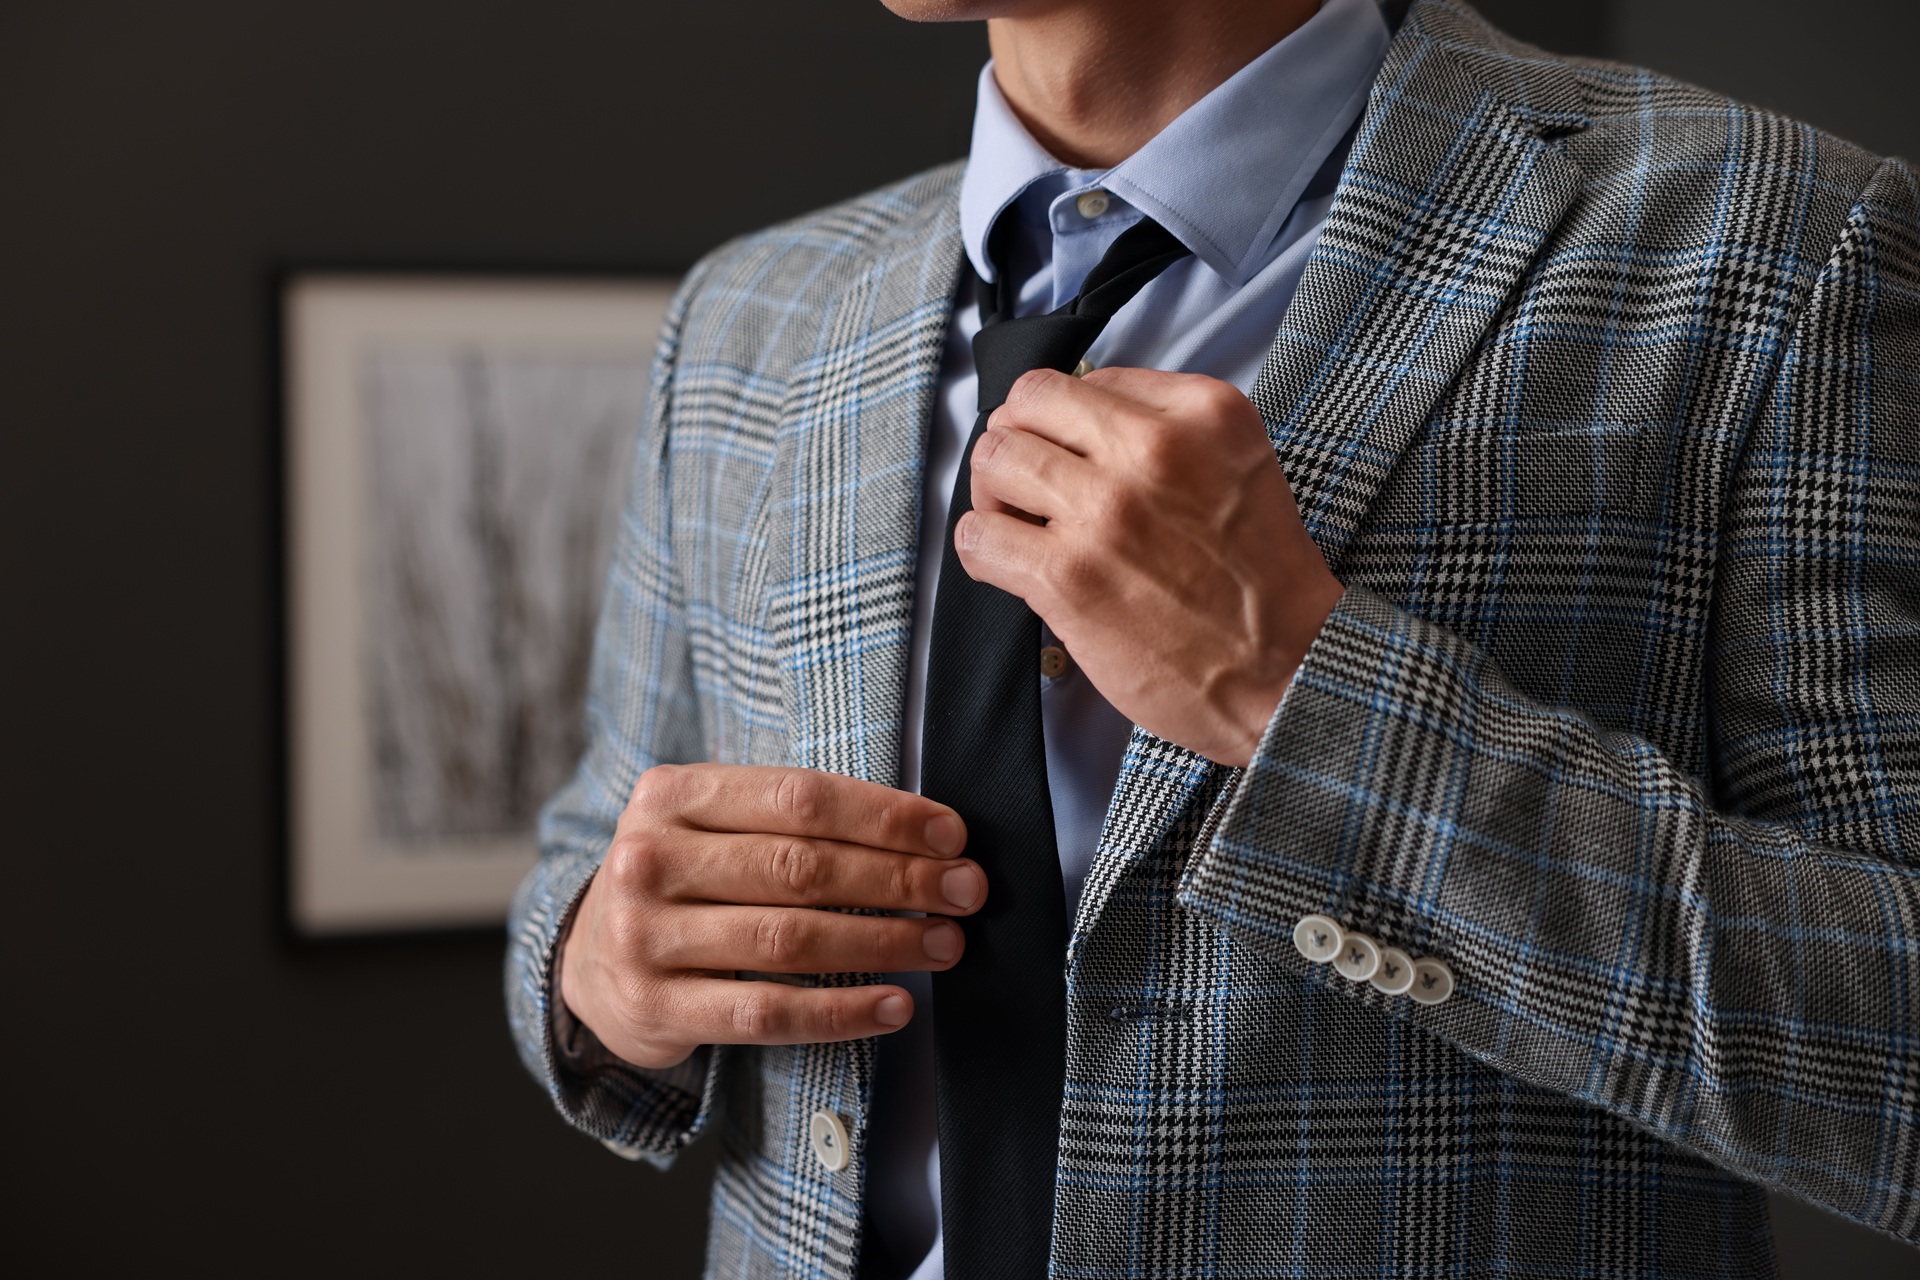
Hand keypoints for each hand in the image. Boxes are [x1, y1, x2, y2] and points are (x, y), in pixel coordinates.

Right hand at [559, 764, 983, 1069]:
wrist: (589, 960)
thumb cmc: (683, 880)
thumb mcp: (710, 825)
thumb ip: (790, 818)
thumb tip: (924, 834)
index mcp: (673, 794)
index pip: (798, 798)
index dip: (883, 815)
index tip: (950, 834)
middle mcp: (650, 859)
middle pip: (800, 867)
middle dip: (899, 879)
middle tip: (966, 890)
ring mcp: (645, 937)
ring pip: (789, 940)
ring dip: (883, 943)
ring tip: (945, 944)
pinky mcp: (656, 1007)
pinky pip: (766, 1014)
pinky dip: (840, 1013)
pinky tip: (894, 1006)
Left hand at [957, 366, 1343, 766]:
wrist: (1287, 667)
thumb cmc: (1261, 578)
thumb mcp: (1240, 460)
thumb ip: (1166, 423)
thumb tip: (1077, 415)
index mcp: (1200, 413)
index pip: (1083, 380)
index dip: (1062, 421)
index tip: (1068, 454)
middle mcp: (1151, 450)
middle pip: (1026, 408)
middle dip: (1017, 445)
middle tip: (1027, 484)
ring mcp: (1106, 511)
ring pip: (994, 462)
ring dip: (993, 494)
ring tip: (1018, 524)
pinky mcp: (1069, 576)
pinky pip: (979, 536)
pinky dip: (983, 548)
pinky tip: (1011, 564)